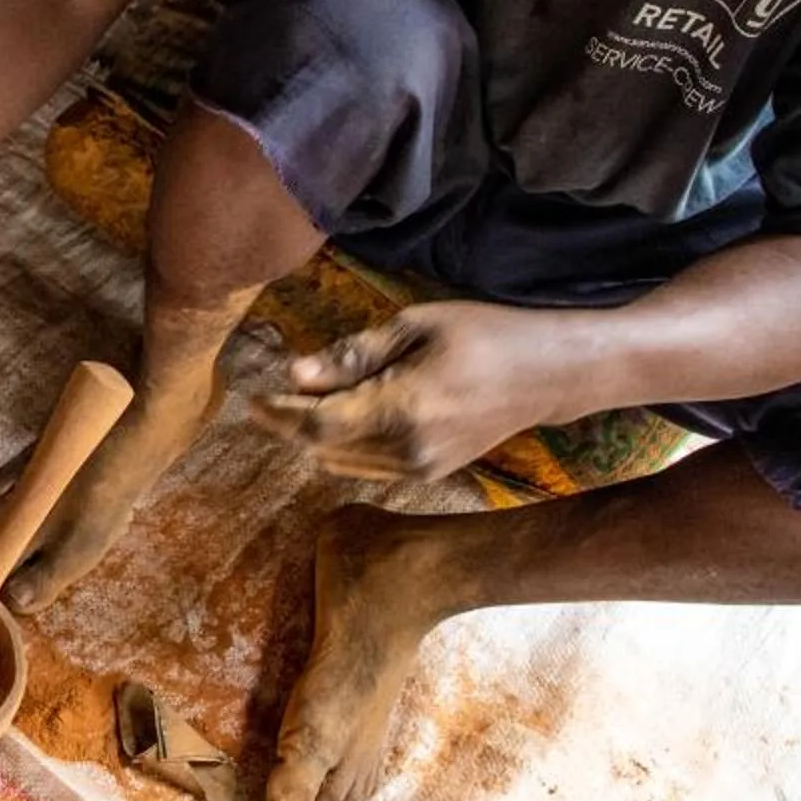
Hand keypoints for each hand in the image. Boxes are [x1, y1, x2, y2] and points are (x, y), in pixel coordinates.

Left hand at [246, 301, 587, 481]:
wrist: (548, 375)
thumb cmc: (484, 335)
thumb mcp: (414, 327)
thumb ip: (353, 356)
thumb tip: (296, 375)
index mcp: (402, 411)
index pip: (317, 426)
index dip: (278, 415)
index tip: (251, 399)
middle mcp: (408, 451)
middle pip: (323, 448)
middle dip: (292, 423)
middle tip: (272, 395)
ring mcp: (422, 469)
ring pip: (342, 462)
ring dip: (317, 436)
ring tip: (308, 400)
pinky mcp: (431, 474)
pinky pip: (367, 466)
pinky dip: (345, 445)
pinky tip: (346, 414)